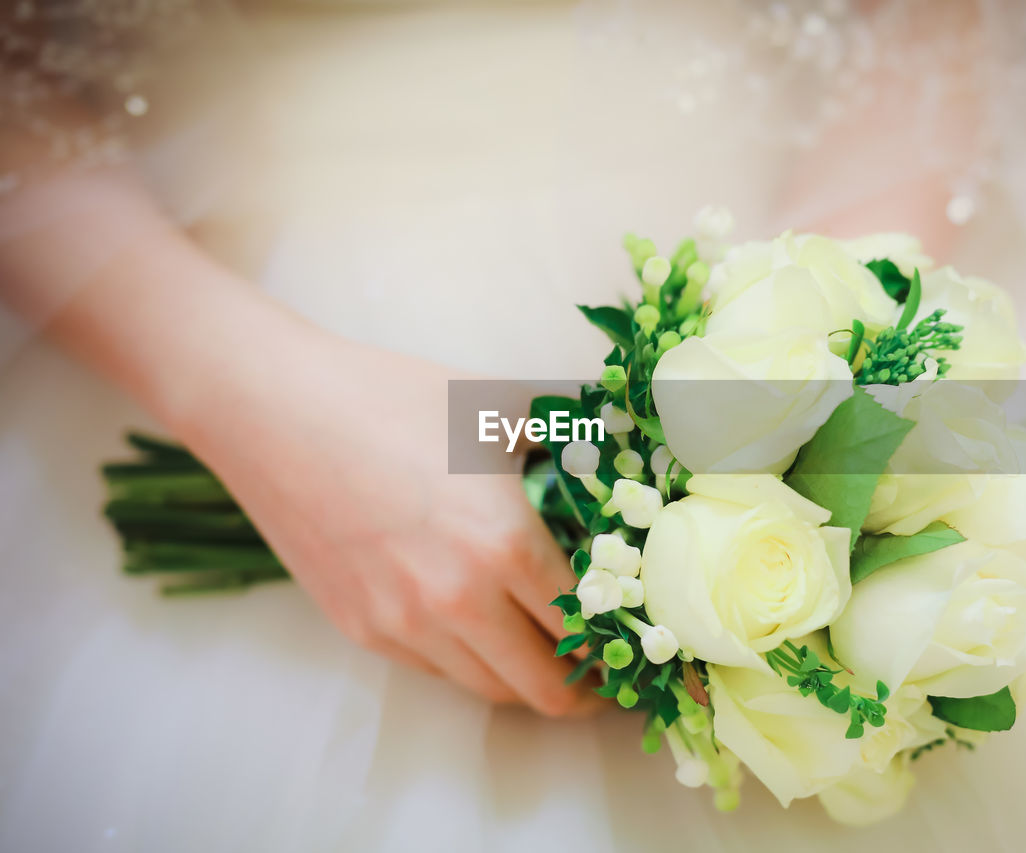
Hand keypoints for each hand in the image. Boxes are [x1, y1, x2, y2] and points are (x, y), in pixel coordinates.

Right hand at [176, 324, 597, 715]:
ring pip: (488, 688)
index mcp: (505, 545)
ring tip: (544, 655)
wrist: (275, 410)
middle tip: (600, 674)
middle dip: (581, 690)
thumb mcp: (500, 405)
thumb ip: (576, 429)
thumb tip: (629, 437)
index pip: (583, 629)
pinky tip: (481, 630)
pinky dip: (471, 662)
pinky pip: (436, 670)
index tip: (630, 646)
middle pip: (541, 685)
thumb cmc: (394, 398)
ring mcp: (404, 624)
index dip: (616, 647)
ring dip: (525, 681)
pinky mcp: (362, 629)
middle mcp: (458, 600)